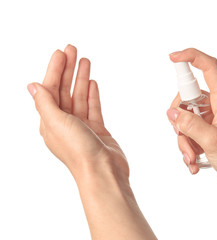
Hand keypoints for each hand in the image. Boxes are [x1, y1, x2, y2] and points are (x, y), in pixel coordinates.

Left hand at [27, 45, 128, 179]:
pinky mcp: (97, 129)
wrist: (103, 171)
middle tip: (73, 49)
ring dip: (81, 78)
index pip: (50, 89)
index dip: (54, 70)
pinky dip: (92, 94)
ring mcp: (82, 126)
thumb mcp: (56, 123)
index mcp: (50, 122)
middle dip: (67, 69)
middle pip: (64, 90)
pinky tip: (92, 83)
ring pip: (79, 96)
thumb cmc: (79, 151)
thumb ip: (45, 103)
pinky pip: (93, 107)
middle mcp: (64, 123)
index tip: (61, 53)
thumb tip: (32, 86)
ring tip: (85, 60)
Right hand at [167, 48, 216, 188]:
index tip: (172, 58)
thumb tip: (172, 113)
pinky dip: (189, 147)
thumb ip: (190, 124)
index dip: (191, 57)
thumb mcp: (212, 141)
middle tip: (185, 139)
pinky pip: (191, 133)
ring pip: (186, 119)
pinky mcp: (210, 131)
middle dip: (179, 121)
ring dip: (184, 140)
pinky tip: (195, 162)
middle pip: (187, 98)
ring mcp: (213, 119)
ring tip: (193, 158)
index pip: (209, 67)